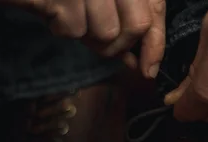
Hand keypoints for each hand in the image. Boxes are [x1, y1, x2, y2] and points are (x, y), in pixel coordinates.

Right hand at [0, 0, 165, 77]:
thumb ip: (124, 21)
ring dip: (86, 34)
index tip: (148, 69)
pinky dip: (61, 27)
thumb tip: (139, 61)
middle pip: (137, 26)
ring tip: (68, 15)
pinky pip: (75, 29)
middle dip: (119, 44)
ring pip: (106, 33)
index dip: (156, 43)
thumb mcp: (98, 1)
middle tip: (96, 39)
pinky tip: (52, 10)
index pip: (155, 8)